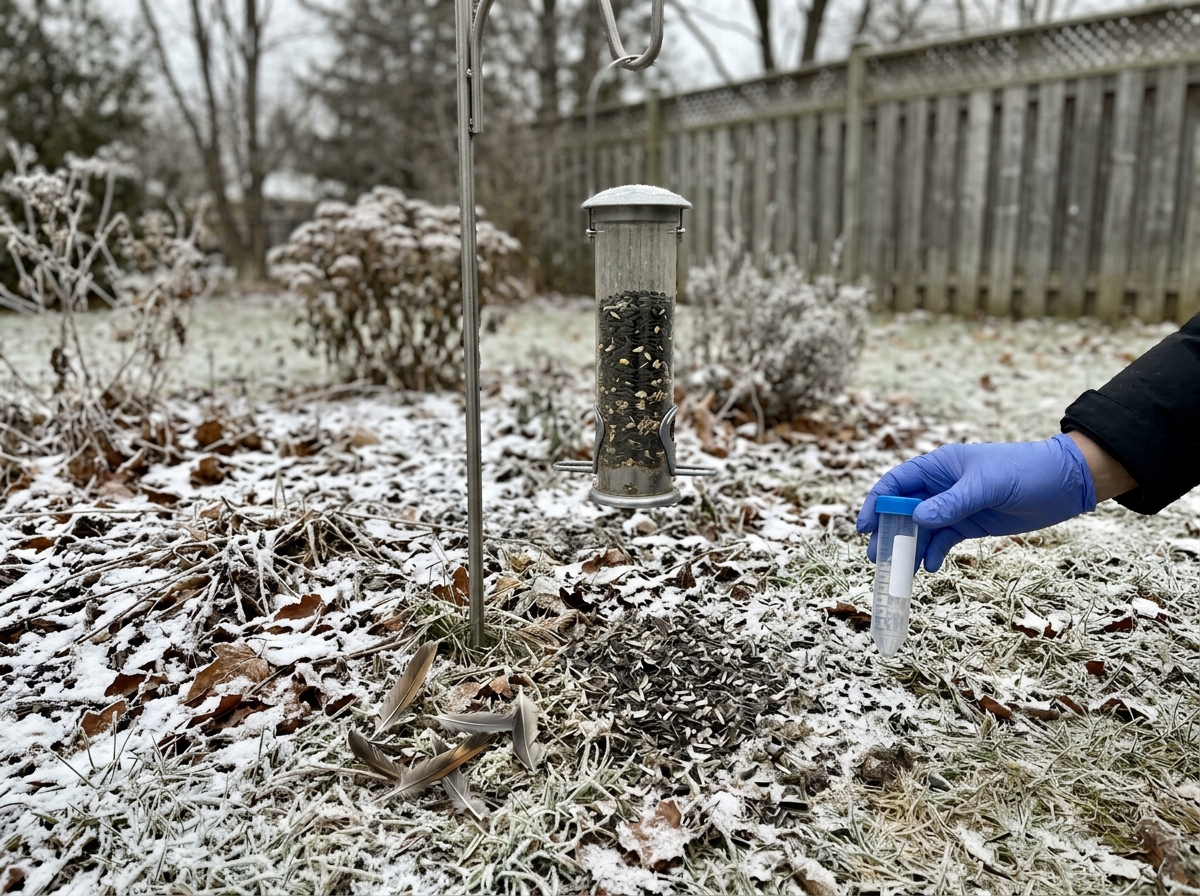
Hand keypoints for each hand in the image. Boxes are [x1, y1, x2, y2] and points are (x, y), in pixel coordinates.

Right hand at [856, 434, 1096, 571]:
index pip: (896, 483)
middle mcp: (941, 485)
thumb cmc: (1026, 471)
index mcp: (939, 466)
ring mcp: (955, 505)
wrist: (1065, 483)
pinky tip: (930, 566)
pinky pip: (942, 539)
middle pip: (903, 509)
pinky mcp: (970, 523)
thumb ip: (952, 503)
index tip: (864, 526)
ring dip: (908, 547)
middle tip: (876, 557)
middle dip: (888, 532)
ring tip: (898, 571)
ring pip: (921, 528)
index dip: (876, 503)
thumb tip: (917, 519)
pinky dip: (934, 552)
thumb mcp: (987, 486)